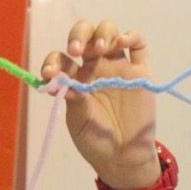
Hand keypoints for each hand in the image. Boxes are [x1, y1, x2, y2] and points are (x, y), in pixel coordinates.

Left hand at [41, 20, 159, 189]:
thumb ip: (73, 100)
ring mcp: (117, 67)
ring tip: (100, 49)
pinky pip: (138, 45)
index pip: (60, 59)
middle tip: (77, 50)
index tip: (49, 73)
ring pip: (109, 33)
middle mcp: (94, 68)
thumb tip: (60, 81)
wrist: (123, 156)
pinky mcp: (141, 71)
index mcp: (74, 79)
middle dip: (78, 36)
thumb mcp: (78, 121)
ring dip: (102, 33)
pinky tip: (122, 42)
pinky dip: (131, 36)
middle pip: (84, 36)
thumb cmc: (95, 140)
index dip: (53, 61)